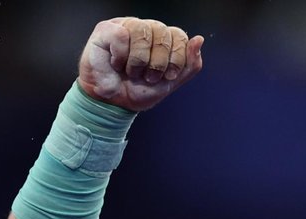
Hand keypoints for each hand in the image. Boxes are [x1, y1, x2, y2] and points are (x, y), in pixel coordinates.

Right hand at [77, 17, 203, 111]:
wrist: (113, 104)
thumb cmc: (138, 90)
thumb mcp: (170, 83)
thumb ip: (189, 64)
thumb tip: (199, 40)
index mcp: (161, 39)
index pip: (178, 35)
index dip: (177, 57)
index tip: (168, 76)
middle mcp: (145, 29)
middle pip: (163, 32)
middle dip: (159, 63)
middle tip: (148, 77)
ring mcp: (126, 27)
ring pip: (142, 31)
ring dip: (139, 60)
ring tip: (132, 72)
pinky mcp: (106, 30)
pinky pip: (121, 36)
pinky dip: (121, 57)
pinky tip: (117, 64)